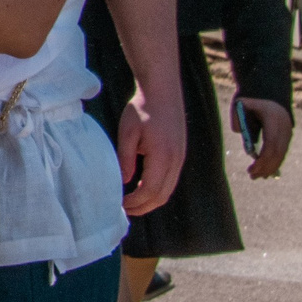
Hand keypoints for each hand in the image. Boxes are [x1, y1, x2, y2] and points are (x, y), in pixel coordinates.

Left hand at [113, 89, 185, 217]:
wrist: (162, 91)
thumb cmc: (143, 109)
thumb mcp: (127, 133)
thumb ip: (126, 158)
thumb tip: (124, 182)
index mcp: (162, 156)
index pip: (150, 191)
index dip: (135, 202)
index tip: (120, 204)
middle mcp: (176, 161)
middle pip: (162, 196)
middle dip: (143, 207)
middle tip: (126, 210)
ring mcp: (181, 158)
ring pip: (168, 189)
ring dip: (152, 200)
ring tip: (133, 202)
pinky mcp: (180, 154)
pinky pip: (171, 179)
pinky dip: (158, 189)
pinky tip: (144, 187)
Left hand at [235, 97, 293, 179]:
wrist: (270, 92)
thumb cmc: (253, 98)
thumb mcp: (241, 102)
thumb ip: (237, 116)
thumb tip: (238, 132)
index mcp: (274, 119)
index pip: (271, 145)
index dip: (263, 160)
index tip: (252, 169)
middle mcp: (284, 127)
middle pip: (278, 153)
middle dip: (266, 167)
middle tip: (252, 176)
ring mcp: (287, 132)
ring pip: (281, 154)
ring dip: (271, 167)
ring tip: (258, 176)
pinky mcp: (287, 135)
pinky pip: (282, 152)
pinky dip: (275, 162)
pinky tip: (267, 170)